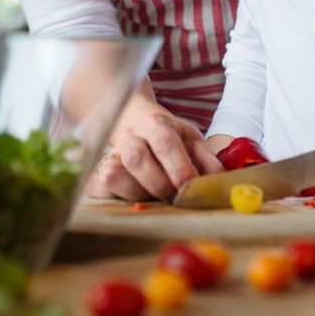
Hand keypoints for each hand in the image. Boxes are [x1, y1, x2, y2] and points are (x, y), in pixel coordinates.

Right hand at [85, 95, 222, 200]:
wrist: (129, 117)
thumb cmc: (166, 135)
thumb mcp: (191, 139)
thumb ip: (206, 160)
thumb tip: (219, 181)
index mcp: (156, 124)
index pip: (165, 143)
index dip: (178, 167)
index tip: (189, 187)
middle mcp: (129, 135)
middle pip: (136, 158)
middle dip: (158, 184)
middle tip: (174, 198)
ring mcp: (109, 152)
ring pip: (114, 174)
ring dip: (137, 193)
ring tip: (153, 196)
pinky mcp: (96, 170)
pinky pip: (98, 187)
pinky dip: (115, 196)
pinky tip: (132, 196)